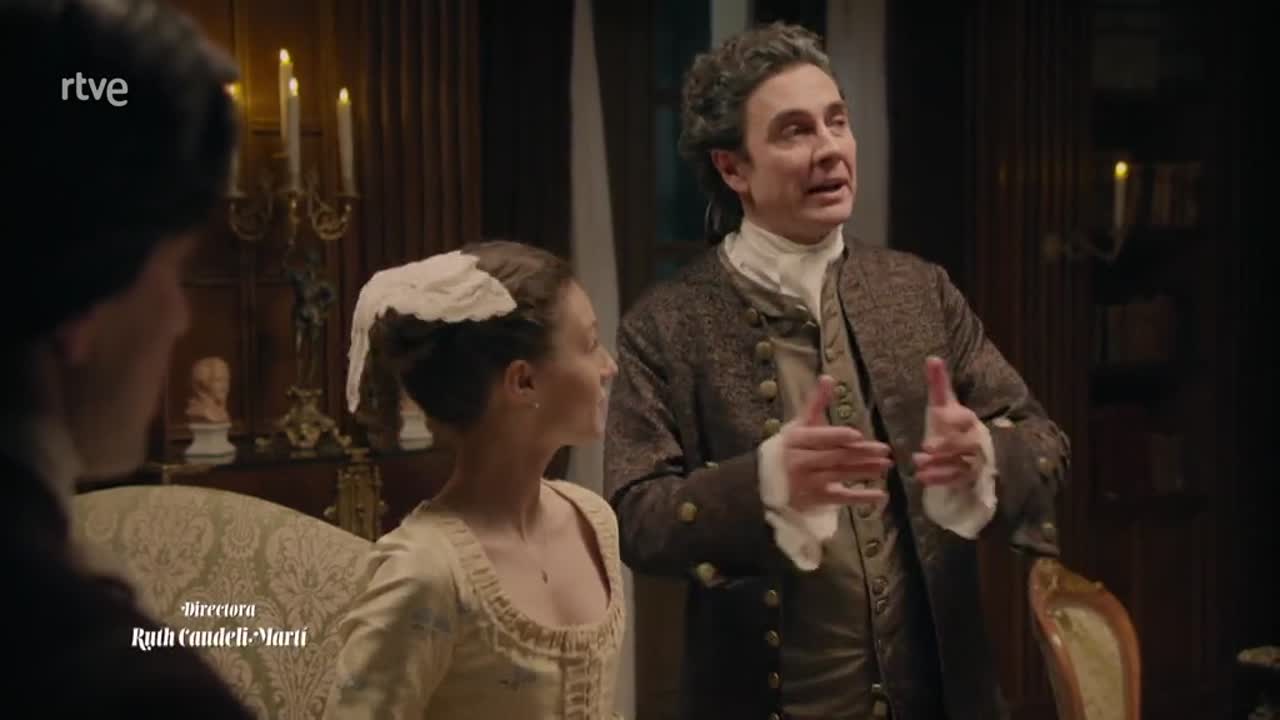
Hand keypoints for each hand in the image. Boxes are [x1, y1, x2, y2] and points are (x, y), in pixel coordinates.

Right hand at [782, 375, 890, 511]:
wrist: (769, 482)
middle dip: (861, 453)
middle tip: (885, 450)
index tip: (857, 435)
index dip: (838, 436)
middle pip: (835, 456)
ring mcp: (809, 482)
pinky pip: (842, 498)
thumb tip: (828, 377)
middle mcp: (801, 461)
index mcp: (797, 440)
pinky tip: (881, 495)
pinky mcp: (817, 499)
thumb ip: (816, 403)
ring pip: (841, 475)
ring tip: (886, 465)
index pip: (820, 438)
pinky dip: (862, 497)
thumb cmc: (791, 447)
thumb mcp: (801, 425)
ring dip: (865, 471)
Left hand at [913, 357, 985, 487]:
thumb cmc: (951, 422)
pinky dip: (940, 480)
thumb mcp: (943, 404)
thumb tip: (932, 358)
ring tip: (918, 465)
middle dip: (946, 446)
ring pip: (961, 464)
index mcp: (967, 419)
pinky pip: (957, 480)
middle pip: (965, 443)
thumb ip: (938, 384)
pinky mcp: (968, 476)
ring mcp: (972, 459)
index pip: (964, 417)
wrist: (967, 447)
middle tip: (925, 447)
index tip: (938, 416)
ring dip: (940, 466)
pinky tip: (922, 478)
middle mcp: (973, 439)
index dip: (952, 418)